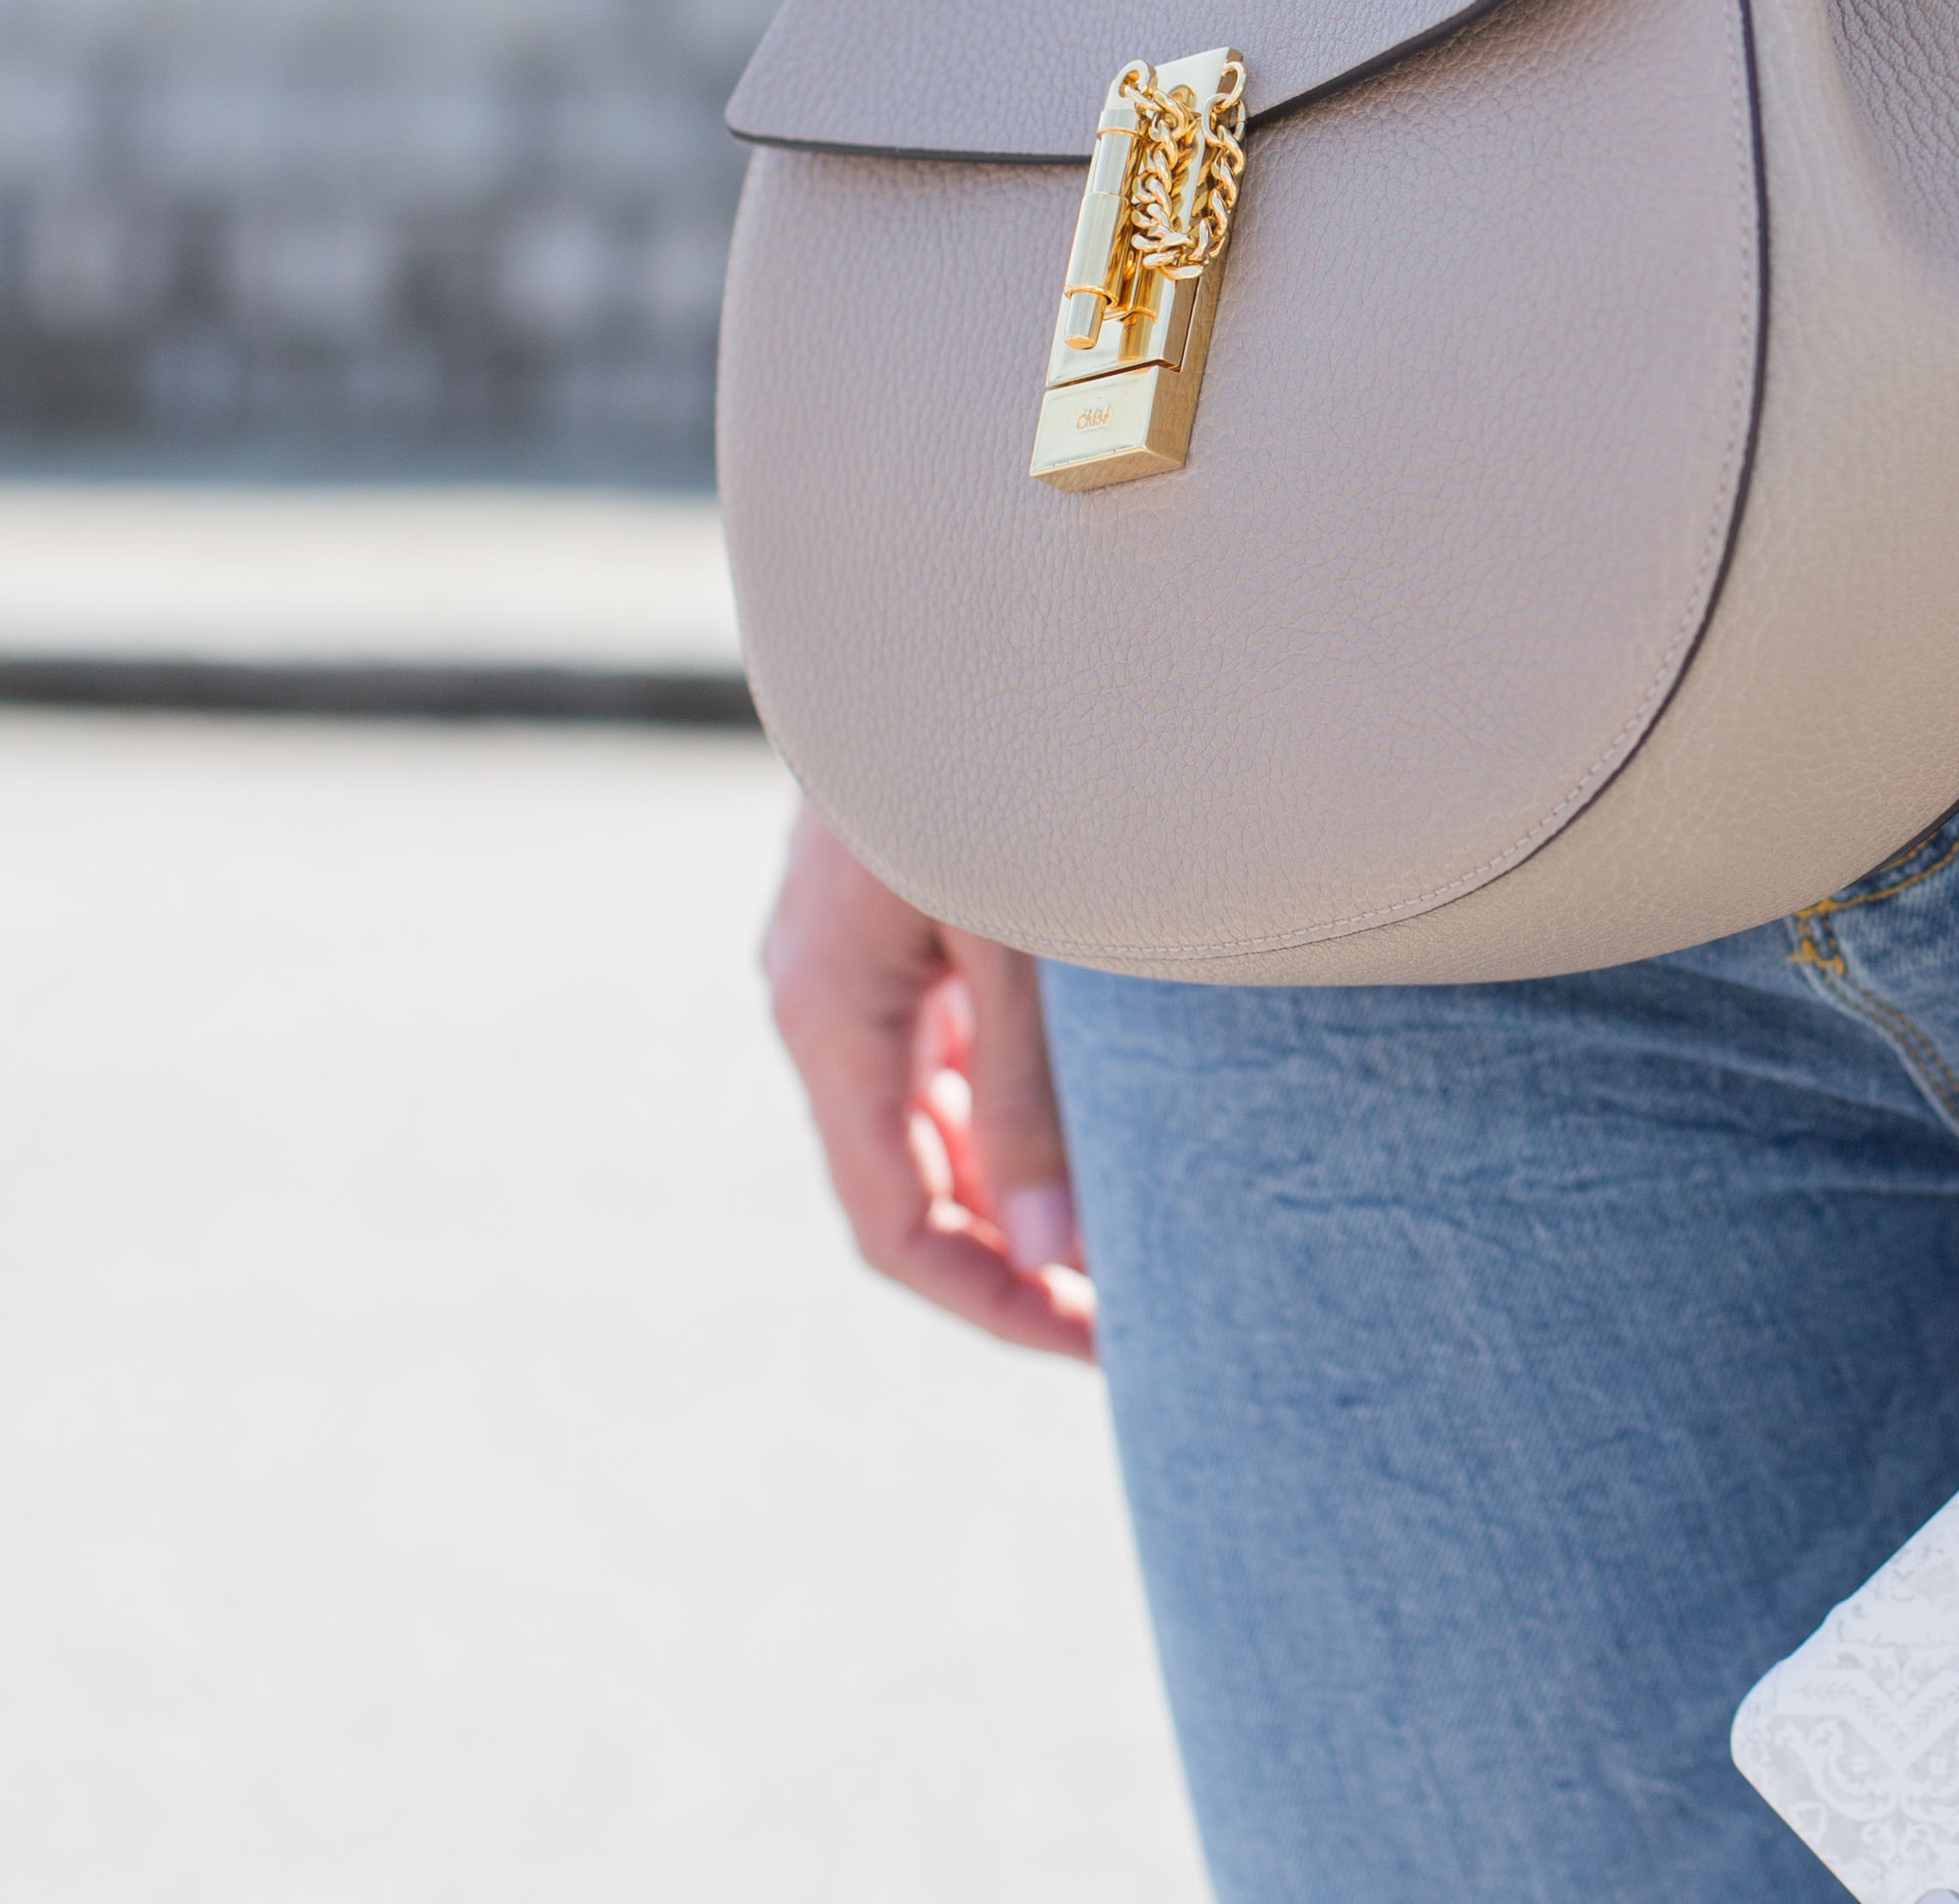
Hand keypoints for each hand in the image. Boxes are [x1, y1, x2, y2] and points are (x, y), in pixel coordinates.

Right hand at [757, 799, 1095, 1359]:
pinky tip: (1096, 1129)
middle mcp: (823, 995)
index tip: (1097, 1350)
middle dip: (1013, 1261)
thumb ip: (1033, 1100)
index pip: (895, 1221)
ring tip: (1132, 1236)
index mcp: (828, 1010)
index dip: (991, 1305)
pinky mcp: (899, 920)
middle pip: (908, 1182)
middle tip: (1135, 1315)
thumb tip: (1052, 1266)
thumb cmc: (995, 762)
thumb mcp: (1021, 941)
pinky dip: (1009, 1109)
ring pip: (929, 1120)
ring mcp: (855, 959)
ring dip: (1015, 1189)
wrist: (954, 609)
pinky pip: (945, 1052)